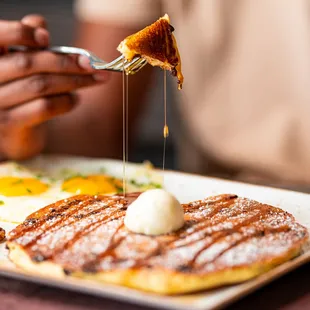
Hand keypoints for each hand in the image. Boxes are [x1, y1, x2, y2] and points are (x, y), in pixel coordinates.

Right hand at [0, 15, 108, 159]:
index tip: (47, 38)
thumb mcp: (21, 64)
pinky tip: (76, 99)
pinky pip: (44, 107)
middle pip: (29, 63)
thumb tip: (40, 24)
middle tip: (93, 65)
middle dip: (67, 62)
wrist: (14, 132)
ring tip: (93, 80)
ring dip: (74, 82)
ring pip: (40, 86)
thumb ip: (27, 43)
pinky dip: (66, 102)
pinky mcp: (10, 123)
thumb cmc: (20, 91)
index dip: (22, 33)